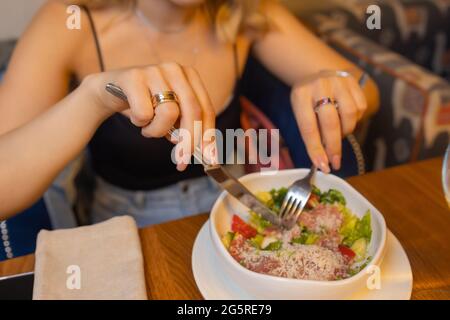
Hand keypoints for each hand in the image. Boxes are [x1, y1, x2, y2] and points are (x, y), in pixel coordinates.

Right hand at [81, 63, 215, 170]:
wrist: (109, 90)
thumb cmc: (146, 104)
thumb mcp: (171, 115)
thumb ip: (187, 128)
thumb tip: (205, 153)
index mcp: (190, 76)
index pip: (206, 109)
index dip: (208, 136)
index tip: (208, 159)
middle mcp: (175, 69)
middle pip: (192, 111)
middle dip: (188, 141)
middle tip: (181, 160)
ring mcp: (154, 70)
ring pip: (169, 113)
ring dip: (157, 131)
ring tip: (148, 128)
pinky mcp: (133, 77)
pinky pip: (144, 113)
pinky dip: (140, 123)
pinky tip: (135, 117)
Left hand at [290, 74, 366, 172]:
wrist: (315, 74)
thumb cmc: (307, 100)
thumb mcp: (301, 112)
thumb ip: (311, 132)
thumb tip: (323, 159)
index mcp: (301, 95)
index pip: (308, 127)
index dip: (316, 149)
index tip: (323, 166)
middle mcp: (319, 85)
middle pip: (331, 123)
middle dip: (334, 146)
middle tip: (335, 161)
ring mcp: (338, 81)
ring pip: (350, 115)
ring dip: (346, 131)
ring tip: (339, 133)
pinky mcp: (352, 81)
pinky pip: (361, 107)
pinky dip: (355, 119)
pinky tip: (346, 119)